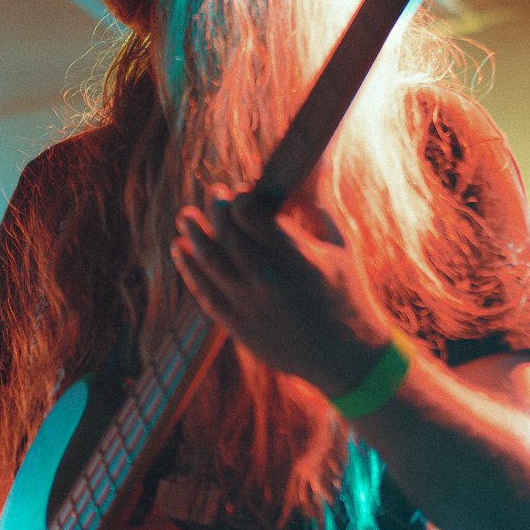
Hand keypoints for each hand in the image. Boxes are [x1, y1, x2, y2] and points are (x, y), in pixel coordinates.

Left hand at [170, 185, 391, 396]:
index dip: (241, 199)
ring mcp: (250, 305)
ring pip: (208, 262)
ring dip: (193, 235)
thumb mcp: (342, 247)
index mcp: (297, 257)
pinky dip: (189, 270)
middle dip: (215, 209)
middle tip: (213, 193)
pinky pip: (205, 293)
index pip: (253, 216)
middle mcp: (268, 280)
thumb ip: (319, 208)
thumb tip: (308, 171)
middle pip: (227, 235)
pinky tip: (181, 251)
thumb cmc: (348, 296)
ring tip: (185, 217)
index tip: (240, 191)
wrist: (347, 358)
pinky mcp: (238, 327)